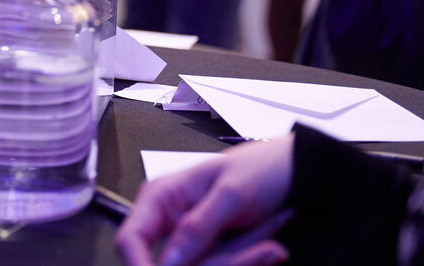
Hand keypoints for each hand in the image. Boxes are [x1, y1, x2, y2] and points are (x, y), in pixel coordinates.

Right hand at [115, 137, 293, 265]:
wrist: (292, 173)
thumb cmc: (260, 168)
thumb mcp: (231, 195)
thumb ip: (197, 227)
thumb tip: (168, 261)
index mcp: (161, 197)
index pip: (131, 240)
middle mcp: (168, 221)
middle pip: (170, 264)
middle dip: (218, 262)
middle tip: (262, 249)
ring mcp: (188, 242)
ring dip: (237, 260)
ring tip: (268, 242)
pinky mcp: (208, 255)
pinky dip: (242, 262)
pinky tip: (265, 247)